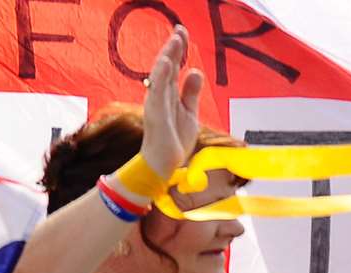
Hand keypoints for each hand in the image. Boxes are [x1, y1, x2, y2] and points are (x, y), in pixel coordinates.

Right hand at [139, 26, 205, 177]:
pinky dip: (161, 76)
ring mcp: (156, 103)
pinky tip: (167, 62)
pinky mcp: (155, 114)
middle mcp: (160, 95)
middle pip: (166, 66)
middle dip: (173, 47)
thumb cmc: (174, 140)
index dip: (178, 49)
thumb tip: (194, 70)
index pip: (173, 66)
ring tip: (175, 40)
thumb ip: (191, 92)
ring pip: (161, 75)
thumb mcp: (189, 112)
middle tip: (181, 29)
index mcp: (168, 93)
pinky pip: (157, 92)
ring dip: (168, 56)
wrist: (165, 164)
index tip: (183, 33)